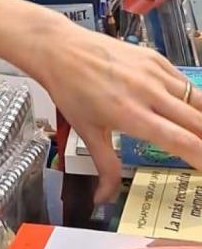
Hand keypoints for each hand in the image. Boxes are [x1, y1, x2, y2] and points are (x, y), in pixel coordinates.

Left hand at [29, 17, 201, 201]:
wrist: (61, 49)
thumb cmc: (71, 91)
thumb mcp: (87, 132)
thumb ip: (104, 167)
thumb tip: (105, 198)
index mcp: (131, 115)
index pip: (180, 140)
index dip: (201, 158)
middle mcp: (148, 93)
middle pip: (196, 121)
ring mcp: (154, 73)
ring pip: (197, 100)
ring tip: (200, 134)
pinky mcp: (155, 58)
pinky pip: (184, 82)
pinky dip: (192, 98)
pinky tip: (189, 110)